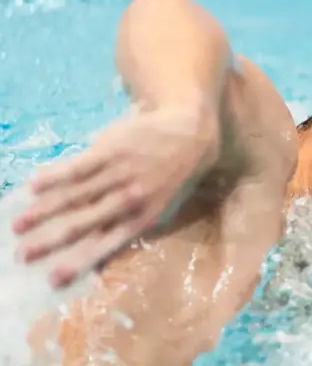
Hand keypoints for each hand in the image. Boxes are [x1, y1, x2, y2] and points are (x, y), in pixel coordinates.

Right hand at [11, 106, 218, 288]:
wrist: (190, 136)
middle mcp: (128, 200)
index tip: (52, 278)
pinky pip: (76, 167)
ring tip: (18, 224)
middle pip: (81, 225)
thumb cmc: (171, 177)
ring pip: (72, 197)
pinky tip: (33, 186)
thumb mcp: (160, 208)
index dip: (76, 263)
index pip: (103, 246)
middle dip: (49, 242)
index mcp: (141, 220)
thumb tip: (97, 247)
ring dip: (42, 212)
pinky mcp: (111, 151)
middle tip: (22, 255)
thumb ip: (129, 224)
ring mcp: (118, 174)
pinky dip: (53, 177)